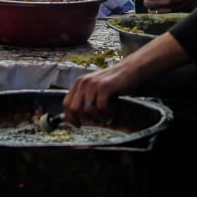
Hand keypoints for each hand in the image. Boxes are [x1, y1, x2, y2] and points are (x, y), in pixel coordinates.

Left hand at [62, 32, 190, 126]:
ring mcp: (93, 84)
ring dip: (100, 113)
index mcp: (79, 83)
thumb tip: (76, 118)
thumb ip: (84, 100)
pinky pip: (102, 108)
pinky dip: (109, 110)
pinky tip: (114, 102)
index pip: (67, 104)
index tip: (78, 125)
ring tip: (109, 105)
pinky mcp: (104, 87)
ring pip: (88, 110)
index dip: (71, 117)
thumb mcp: (94, 89)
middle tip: (99, 115)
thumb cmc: (113, 84)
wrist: (130, 71)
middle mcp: (83, 82)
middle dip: (86, 117)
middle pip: (75, 109)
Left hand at [140, 0, 196, 13]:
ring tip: (150, 4)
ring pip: (151, 11)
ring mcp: (167, 9)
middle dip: (145, 0)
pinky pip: (157, 14)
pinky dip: (154, 12)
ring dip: (149, 7)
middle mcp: (166, 1)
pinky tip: (155, 9)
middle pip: (147, 3)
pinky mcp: (169, 14)